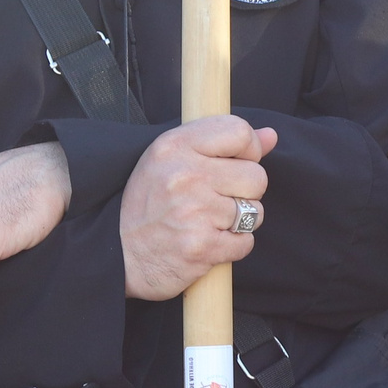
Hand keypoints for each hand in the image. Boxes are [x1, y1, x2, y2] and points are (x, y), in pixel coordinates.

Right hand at [118, 117, 278, 300]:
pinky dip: (231, 246)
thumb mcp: (172, 160)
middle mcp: (184, 175)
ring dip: (238, 222)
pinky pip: (245, 242)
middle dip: (245, 192)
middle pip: (257, 177)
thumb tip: (270, 135)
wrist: (116, 255)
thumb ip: (223, 143)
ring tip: (207, 222)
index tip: (236, 163)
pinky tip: (206, 241)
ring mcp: (193, 212)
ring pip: (255, 212)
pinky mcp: (201, 246)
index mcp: (174, 147)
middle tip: (217, 200)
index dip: (249, 150)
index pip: (240, 132)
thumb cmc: (148, 204)